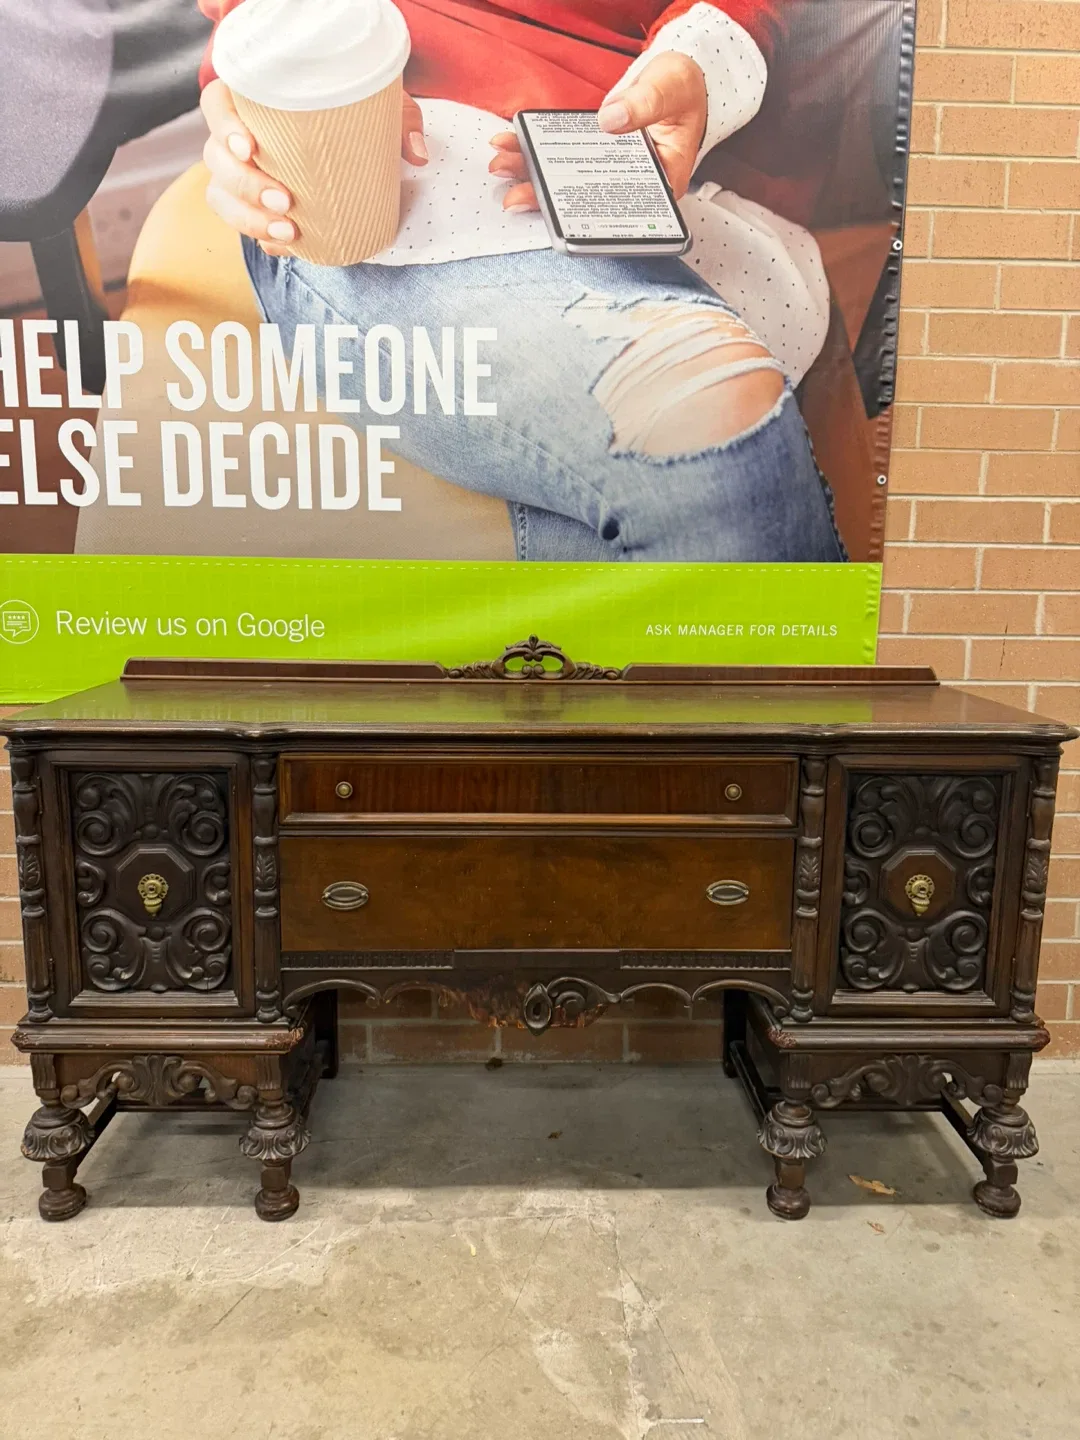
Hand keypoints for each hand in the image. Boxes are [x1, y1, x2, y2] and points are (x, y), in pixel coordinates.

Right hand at [200, 79, 427, 253]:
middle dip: (245, 185)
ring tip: (288, 232)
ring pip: (220, 195)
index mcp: (256, 100)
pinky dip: (260, 236)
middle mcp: (239, 137)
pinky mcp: (254, 205)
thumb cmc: (357, 114)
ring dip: (247, 218)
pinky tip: (283, 245)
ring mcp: (241, 173)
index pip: (216, 104)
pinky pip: (241, 223)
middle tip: (285, 201)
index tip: (250, 147)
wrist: (357, 143)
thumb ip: (400, 120)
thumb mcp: (382, 108)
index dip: (223, 125)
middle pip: (215, 158)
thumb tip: (417, 154)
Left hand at [488, 51, 706, 214]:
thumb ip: (645, 103)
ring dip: (531, 176)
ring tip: (501, 167)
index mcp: (660, 185)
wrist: (676, 76)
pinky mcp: (593, 155)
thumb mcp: (670, 89)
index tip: (559, 214)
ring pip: (567, 182)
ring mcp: (609, 172)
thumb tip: (610, 120)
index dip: (588, 217)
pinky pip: (561, 159)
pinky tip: (511, 144)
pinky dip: (536, 152)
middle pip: (585, 201)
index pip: (622, 211)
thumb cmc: (682, 88)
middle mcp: (631, 186)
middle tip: (514, 197)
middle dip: (546, 200)